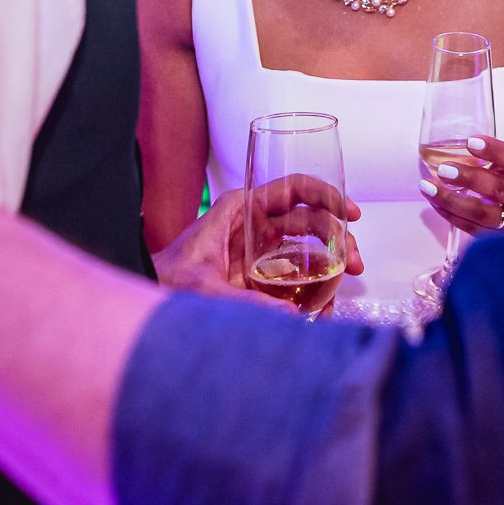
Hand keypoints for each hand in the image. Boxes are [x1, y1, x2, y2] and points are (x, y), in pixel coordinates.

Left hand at [155, 183, 363, 316]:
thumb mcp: (202, 288)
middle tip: (354, 262)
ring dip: (332, 261)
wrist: (150, 294)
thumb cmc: (166, 278)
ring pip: (309, 245)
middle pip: (310, 219)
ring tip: (346, 281)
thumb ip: (242, 302)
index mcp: (241, 208)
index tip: (350, 212)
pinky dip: (314, 285)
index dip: (327, 194)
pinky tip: (323, 303)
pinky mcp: (261, 273)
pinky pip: (297, 272)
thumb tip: (289, 316)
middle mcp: (255, 222)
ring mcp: (260, 248)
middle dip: (338, 236)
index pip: (293, 188)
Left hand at [420, 135, 503, 234]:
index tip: (472, 142)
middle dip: (470, 178)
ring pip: (483, 214)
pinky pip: (475, 229)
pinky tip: (437, 204)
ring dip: (452, 200)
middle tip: (444, 169)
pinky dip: (453, 217)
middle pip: (499, 189)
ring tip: (429, 187)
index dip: (495, 151)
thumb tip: (502, 128)